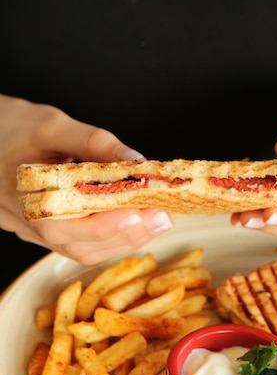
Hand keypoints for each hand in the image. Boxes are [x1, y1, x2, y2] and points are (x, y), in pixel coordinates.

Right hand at [0, 95, 171, 263]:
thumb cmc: (7, 126)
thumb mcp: (50, 124)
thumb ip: (93, 142)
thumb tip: (136, 161)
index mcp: (22, 199)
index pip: (66, 227)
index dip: (106, 226)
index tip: (142, 212)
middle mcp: (27, 223)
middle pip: (80, 246)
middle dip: (126, 235)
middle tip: (163, 217)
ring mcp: (32, 230)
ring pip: (81, 249)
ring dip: (122, 240)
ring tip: (156, 221)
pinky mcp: (41, 228)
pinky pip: (77, 242)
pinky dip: (108, 236)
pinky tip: (131, 221)